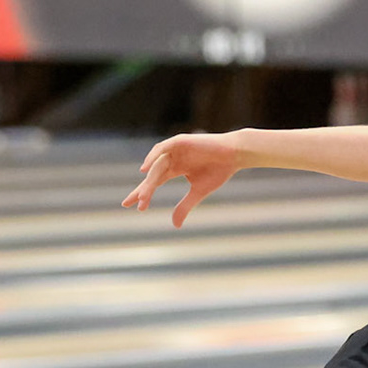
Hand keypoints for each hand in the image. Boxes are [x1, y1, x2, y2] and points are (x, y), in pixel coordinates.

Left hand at [122, 131, 244, 226]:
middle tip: (135, 203)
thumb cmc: (219, 171)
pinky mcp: (180, 141)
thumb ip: (184, 206)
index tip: (132, 206)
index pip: (154, 182)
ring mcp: (175, 149)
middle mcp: (172, 159)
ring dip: (149, 179)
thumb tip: (175, 225)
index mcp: (175, 169)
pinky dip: (152, 158)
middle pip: (152, 175)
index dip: (144, 193)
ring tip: (143, 194)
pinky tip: (145, 170)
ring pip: (156, 165)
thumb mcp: (199, 192)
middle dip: (144, 190)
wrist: (234, 155)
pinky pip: (162, 149)